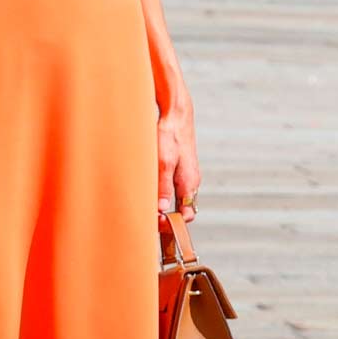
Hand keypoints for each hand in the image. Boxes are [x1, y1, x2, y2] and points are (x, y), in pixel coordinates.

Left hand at [157, 96, 199, 220]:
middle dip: (165, 216)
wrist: (176, 114)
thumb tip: (162, 208)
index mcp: (189, 183)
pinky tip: (150, 190)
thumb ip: (164, 186)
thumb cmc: (170, 135)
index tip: (157, 223)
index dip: (172, 224)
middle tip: (148, 217)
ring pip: (176, 199)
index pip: (186, 215)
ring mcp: (186, 176)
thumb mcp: (164, 161)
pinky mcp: (179, 169)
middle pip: (180, 209)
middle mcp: (190, 182)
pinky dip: (162, 193)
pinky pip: (173, 187)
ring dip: (163, 205)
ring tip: (147, 205)